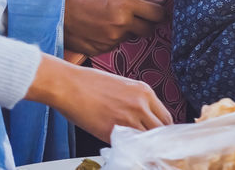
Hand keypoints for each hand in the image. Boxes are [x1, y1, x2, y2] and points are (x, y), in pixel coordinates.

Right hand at [26, 54, 170, 141]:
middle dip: (157, 141)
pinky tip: (124, 150)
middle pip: (161, 131)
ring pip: (147, 141)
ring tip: (138, 150)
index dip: (163, 130)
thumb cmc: (90, 84)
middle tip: (150, 147)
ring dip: (144, 147)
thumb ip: (137, 101)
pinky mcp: (112, 131)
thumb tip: (144, 118)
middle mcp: (141, 105)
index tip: (158, 137)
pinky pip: (127, 146)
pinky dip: (128, 150)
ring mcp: (127, 119)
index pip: (165, 118)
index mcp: (145, 92)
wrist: (68, 85)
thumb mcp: (123, 86)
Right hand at [64, 0, 165, 57]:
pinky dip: (112, 38)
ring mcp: (112, 39)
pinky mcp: (102, 50)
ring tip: (110, 20)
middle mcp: (121, 24)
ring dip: (127, 30)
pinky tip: (101, 29)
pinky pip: (116, 44)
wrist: (56, 13)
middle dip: (146, 23)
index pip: (158, 14)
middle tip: (135, 16)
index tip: (157, 11)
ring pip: (131, 37)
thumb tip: (161, 2)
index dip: (159, 13)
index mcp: (126, 5)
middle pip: (148, 29)